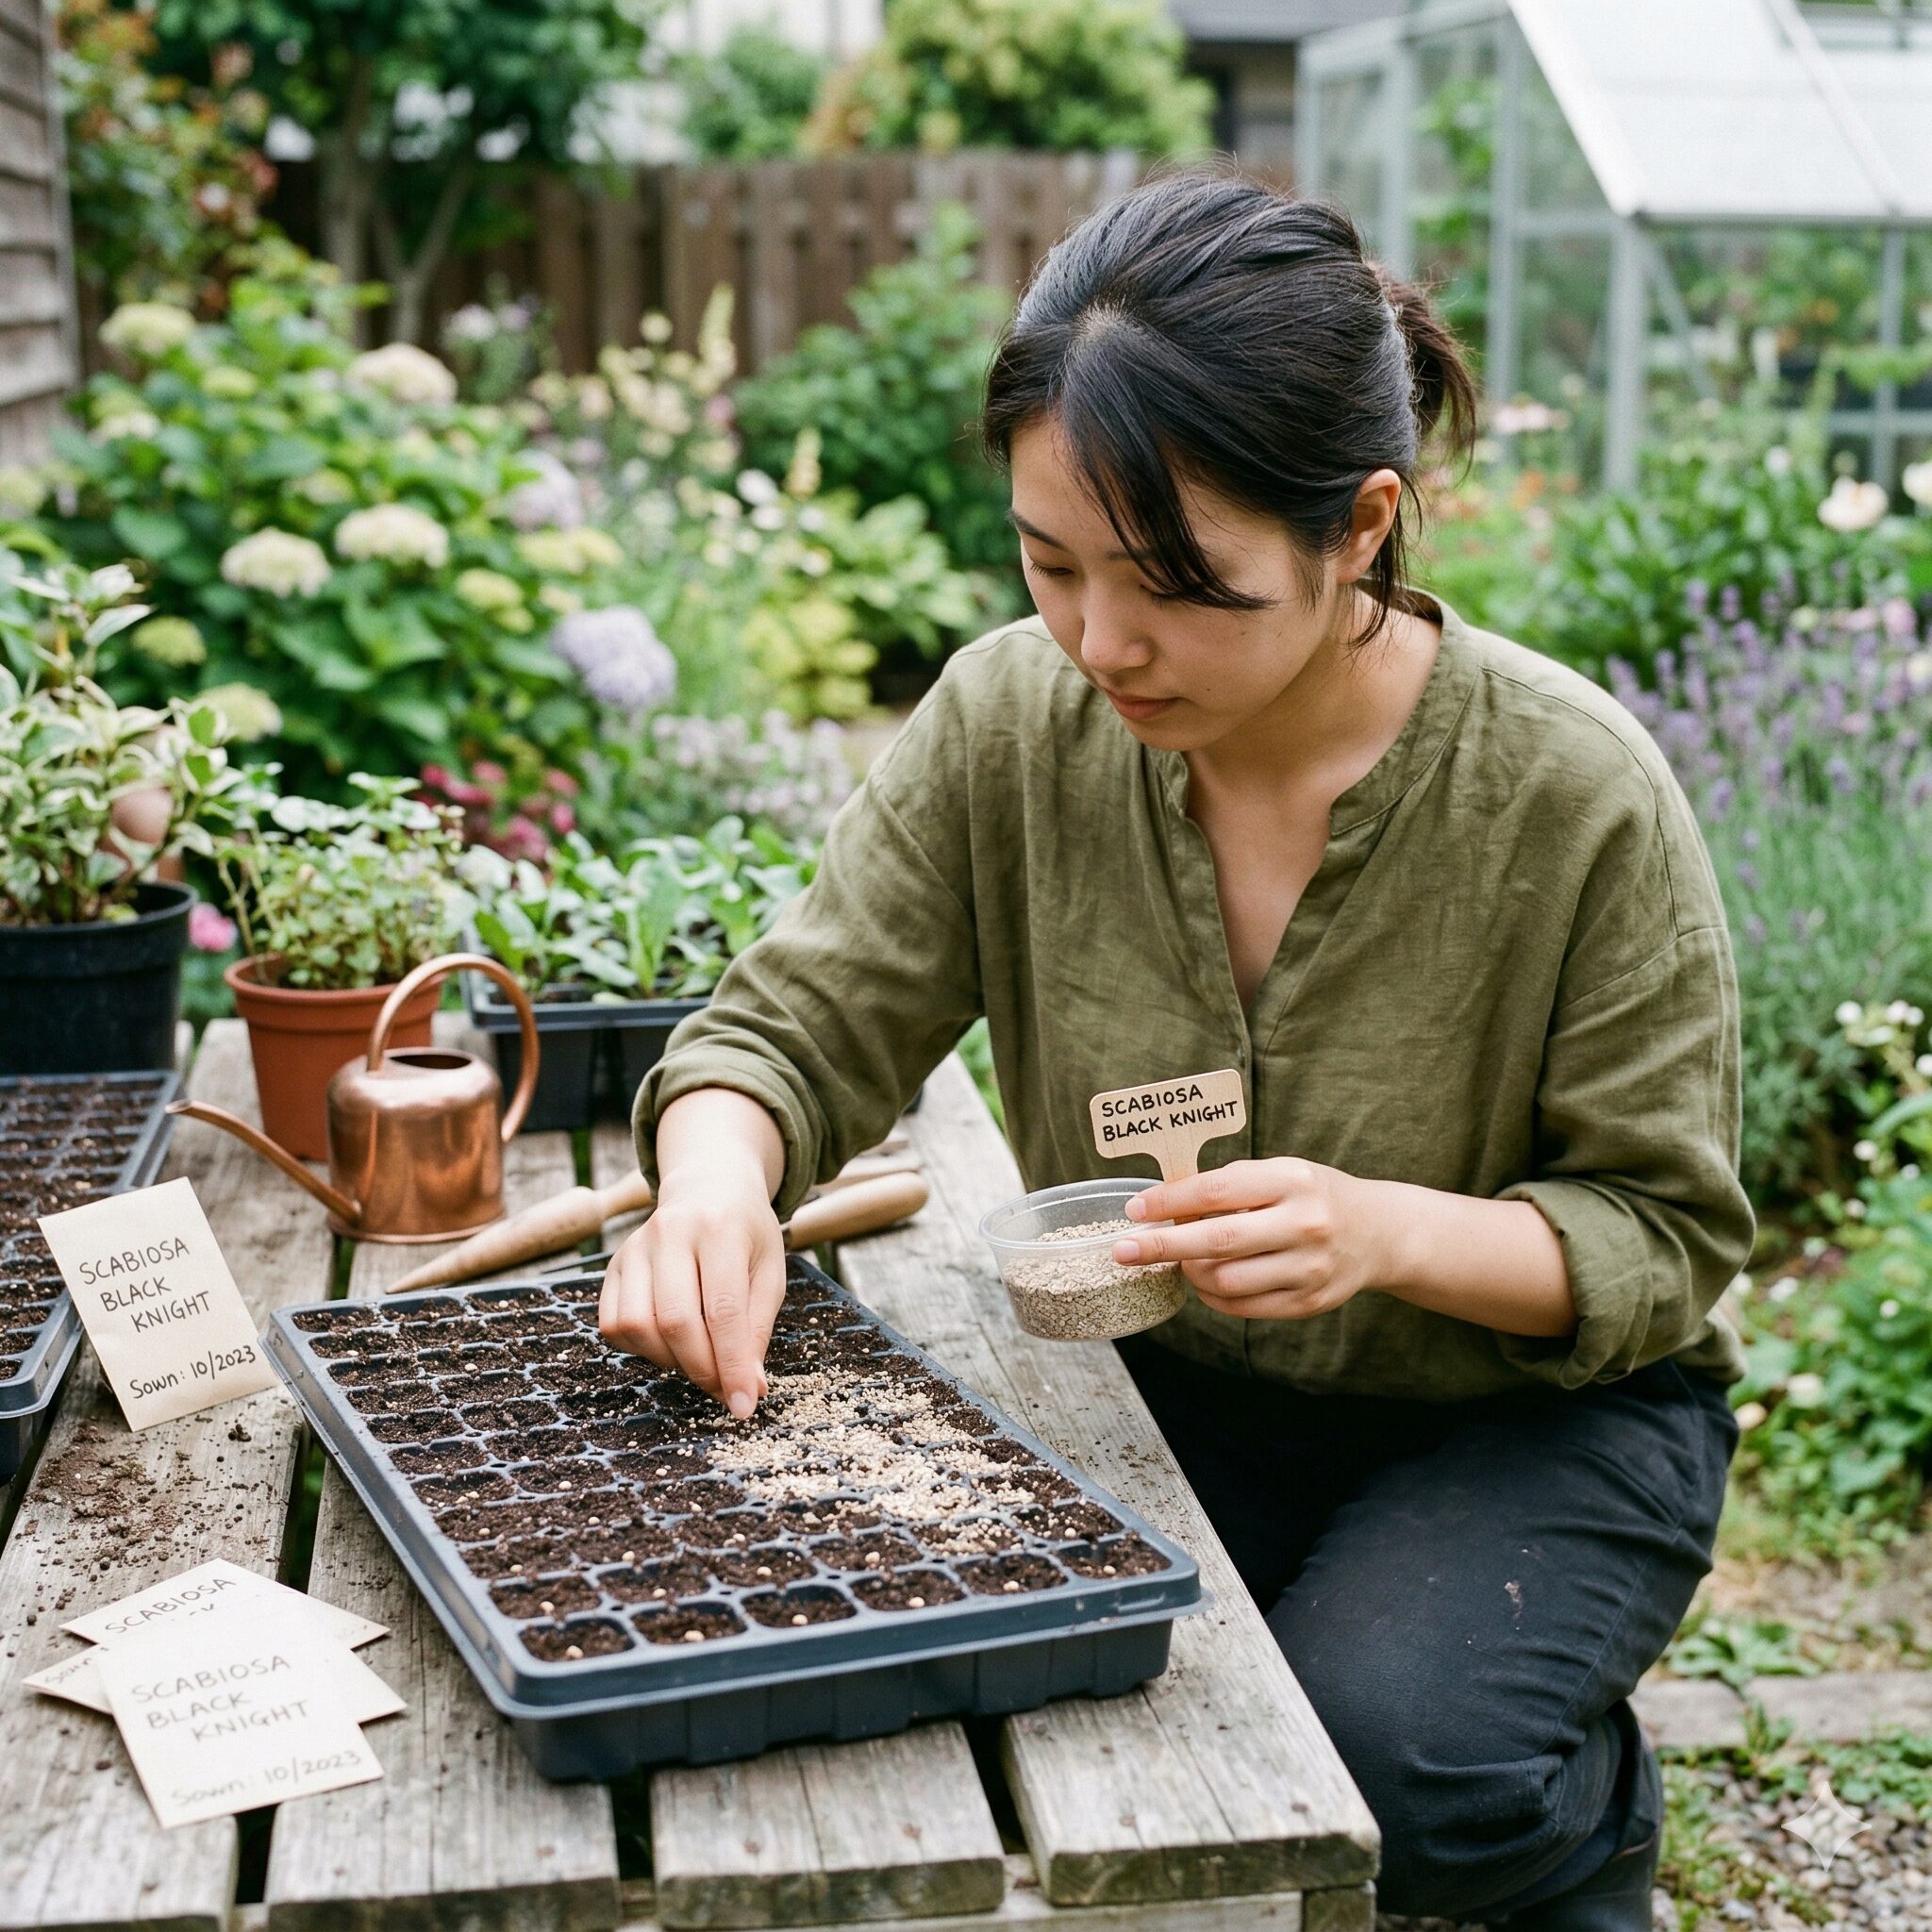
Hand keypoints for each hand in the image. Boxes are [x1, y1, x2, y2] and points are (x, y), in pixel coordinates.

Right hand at [599, 1152, 785, 1417]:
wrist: (707, 1186)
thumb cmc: (746, 1233)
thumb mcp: (769, 1272)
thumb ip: (757, 1329)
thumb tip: (749, 1388)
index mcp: (720, 1228)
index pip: (723, 1310)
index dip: (733, 1365)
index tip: (744, 1406)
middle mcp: (671, 1232)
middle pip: (675, 1321)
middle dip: (702, 1368)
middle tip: (724, 1387)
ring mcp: (634, 1247)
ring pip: (638, 1326)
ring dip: (670, 1360)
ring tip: (698, 1355)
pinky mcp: (612, 1265)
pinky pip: (614, 1324)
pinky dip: (641, 1348)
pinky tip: (669, 1342)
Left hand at [1111, 1158, 1392, 1322]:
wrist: (1379, 1233)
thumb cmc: (1313, 1196)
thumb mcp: (1280, 1173)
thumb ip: (1230, 1185)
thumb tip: (1164, 1201)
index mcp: (1292, 1181)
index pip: (1217, 1190)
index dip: (1169, 1201)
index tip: (1135, 1209)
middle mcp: (1304, 1224)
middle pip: (1217, 1240)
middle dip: (1162, 1246)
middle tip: (1122, 1249)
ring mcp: (1308, 1268)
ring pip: (1226, 1280)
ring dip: (1191, 1272)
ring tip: (1182, 1260)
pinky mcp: (1309, 1301)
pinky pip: (1244, 1306)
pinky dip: (1214, 1295)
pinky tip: (1207, 1279)